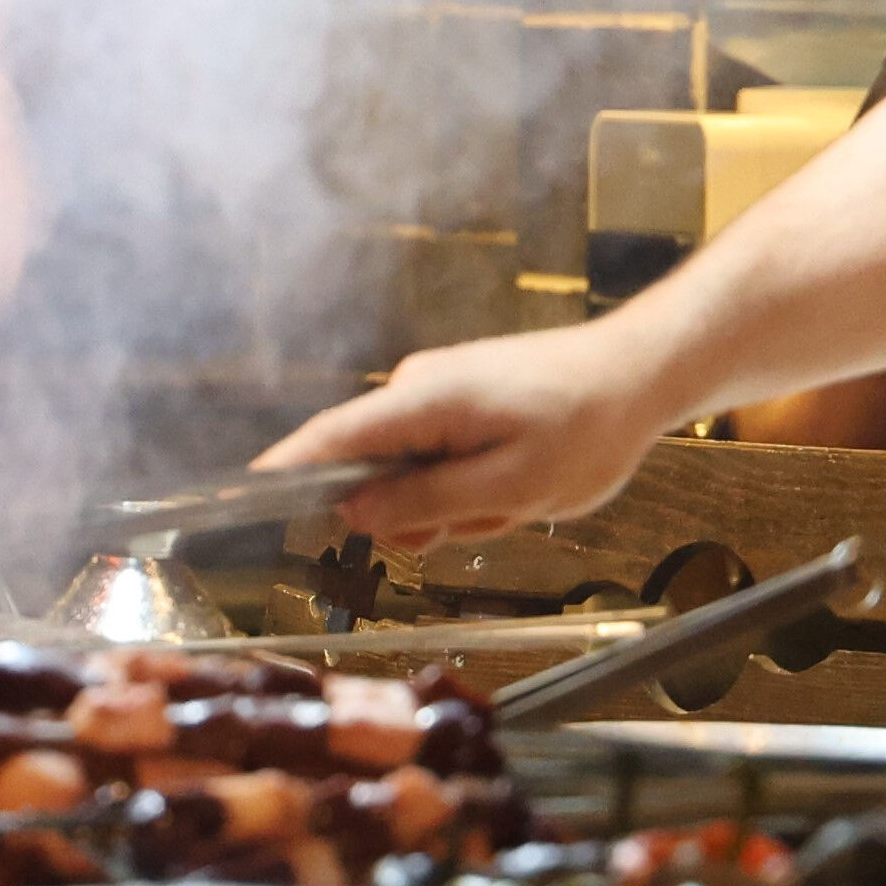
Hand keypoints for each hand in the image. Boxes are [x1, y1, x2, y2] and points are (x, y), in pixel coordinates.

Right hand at [270, 318, 679, 551]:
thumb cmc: (588, 426)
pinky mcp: (462, 401)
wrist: (643, 371)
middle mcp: (419, 389)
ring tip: (524, 494)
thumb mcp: (512, 486)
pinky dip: (479, 486)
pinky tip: (524, 481)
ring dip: (465, 504)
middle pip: (380, 473)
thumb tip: (352, 511)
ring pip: (420, 477)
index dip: (285, 470)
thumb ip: (427, 501)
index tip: (242, 495)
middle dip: (429, 513)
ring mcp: (440, 393)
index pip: (333, 439)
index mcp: (425, 402)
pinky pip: (446, 462)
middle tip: (498, 514)